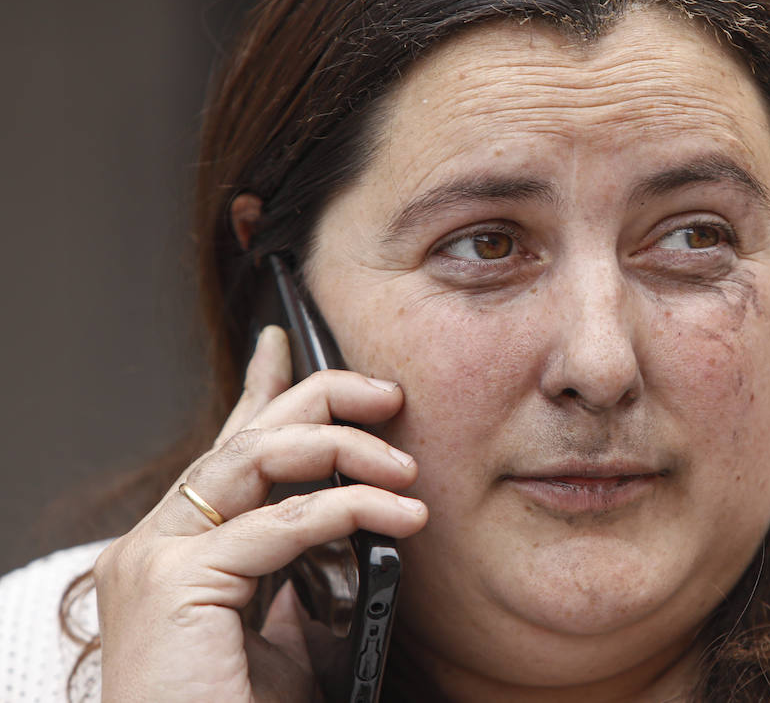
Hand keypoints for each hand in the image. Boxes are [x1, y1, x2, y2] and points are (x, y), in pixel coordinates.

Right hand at [93, 326, 427, 701]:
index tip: (286, 343)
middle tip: (389, 394)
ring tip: (407, 472)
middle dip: (323, 398)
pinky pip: (281, 524)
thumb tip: (358, 533)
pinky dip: (349, 512)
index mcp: (184, 546)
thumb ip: (303, 575)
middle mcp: (157, 541)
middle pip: (246, 435)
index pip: (226, 446)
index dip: (260, 388)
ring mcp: (156, 558)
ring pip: (257, 458)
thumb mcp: (286, 632)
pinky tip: (397, 519)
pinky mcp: (173, 585)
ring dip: (346, 449)